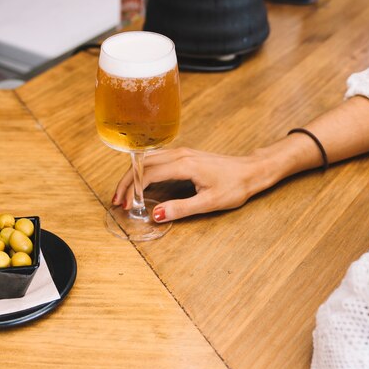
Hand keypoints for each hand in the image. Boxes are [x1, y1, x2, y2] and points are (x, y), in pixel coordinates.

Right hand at [112, 147, 274, 221]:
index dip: (133, 190)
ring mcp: (182, 153)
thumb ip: (181, 208)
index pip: (148, 174)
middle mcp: (180, 154)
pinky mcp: (184, 155)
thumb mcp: (209, 202)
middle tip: (117, 201)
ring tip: (124, 194)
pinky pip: (156, 159)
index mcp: (184, 164)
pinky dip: (144, 171)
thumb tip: (156, 215)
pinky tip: (141, 183)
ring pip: (148, 160)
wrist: (251, 171)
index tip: (125, 205)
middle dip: (127, 182)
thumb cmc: (235, 186)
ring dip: (134, 176)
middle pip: (143, 164)